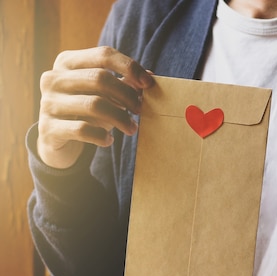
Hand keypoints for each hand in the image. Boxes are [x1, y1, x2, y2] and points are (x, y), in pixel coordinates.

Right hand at [37, 46, 153, 168]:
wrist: (57, 140)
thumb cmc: (86, 111)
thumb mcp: (104, 95)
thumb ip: (124, 83)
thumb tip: (150, 77)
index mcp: (67, 62)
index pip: (103, 54)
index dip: (129, 67)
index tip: (148, 84)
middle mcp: (53, 78)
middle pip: (100, 78)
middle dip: (127, 95)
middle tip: (140, 110)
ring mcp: (48, 102)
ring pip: (94, 104)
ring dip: (120, 118)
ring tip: (132, 128)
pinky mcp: (48, 128)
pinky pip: (82, 129)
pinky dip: (101, 136)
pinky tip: (109, 141)